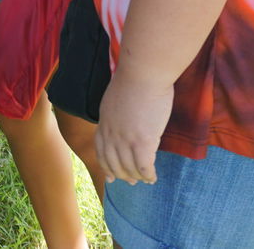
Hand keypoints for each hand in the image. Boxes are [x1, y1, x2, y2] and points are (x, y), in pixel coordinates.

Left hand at [94, 68, 173, 184]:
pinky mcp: (143, 141)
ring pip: (129, 168)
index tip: (111, 176)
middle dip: (122, 175)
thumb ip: (117, 110)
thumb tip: (124, 116)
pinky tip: (153, 177)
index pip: (101, 150)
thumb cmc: (136, 78)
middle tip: (131, 182)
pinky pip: (144, 167)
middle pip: (113, 163)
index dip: (106, 165)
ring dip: (137, 177)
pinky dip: (148, 175)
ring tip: (145, 180)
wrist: (143, 72)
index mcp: (104, 121)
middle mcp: (112, 133)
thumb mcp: (117, 96)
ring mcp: (126, 139)